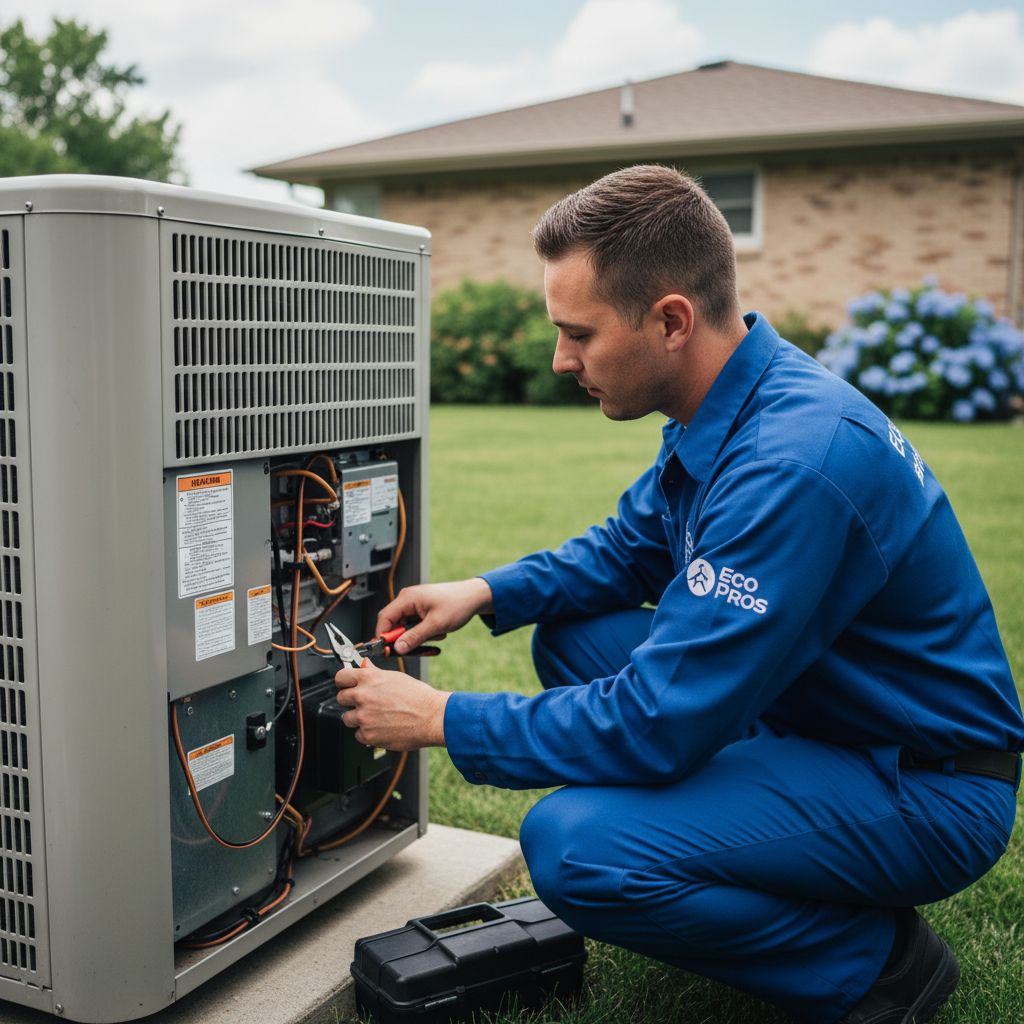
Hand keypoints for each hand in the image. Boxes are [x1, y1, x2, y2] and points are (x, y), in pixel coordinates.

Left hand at [335, 662, 450, 749]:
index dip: (344, 682)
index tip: (346, 686)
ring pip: (348, 718)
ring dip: (359, 718)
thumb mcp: (395, 677)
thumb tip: (364, 667)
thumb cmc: (419, 697)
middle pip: (341, 698)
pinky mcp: (368, 735)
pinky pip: (358, 735)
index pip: (340, 677)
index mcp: (369, 679)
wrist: (432, 717)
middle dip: (350, 701)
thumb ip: (375, 674)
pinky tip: (381, 727)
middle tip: (364, 703)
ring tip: (377, 717)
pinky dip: (367, 733)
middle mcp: (363, 696)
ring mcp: (364, 717)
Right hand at [376, 578, 493, 654]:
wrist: (474, 597)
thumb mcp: (436, 624)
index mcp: (407, 598)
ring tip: (437, 633)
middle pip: (394, 625)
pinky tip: (438, 630)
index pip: (384, 618)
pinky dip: (425, 633)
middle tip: (420, 644)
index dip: (383, 636)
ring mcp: (414, 605)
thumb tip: (397, 648)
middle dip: (407, 638)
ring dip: (420, 636)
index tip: (388, 650)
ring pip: (406, 628)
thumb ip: (414, 637)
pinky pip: (415, 627)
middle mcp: (407, 600)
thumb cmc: (458, 604)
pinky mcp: (420, 610)